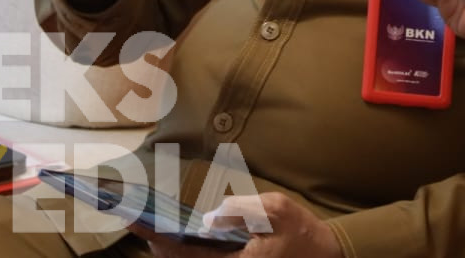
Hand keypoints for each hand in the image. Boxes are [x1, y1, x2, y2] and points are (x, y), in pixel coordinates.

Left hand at [133, 192, 340, 256]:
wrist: (327, 256)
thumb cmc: (302, 233)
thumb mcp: (275, 211)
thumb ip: (241, 211)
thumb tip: (208, 217)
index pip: (185, 255)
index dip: (158, 239)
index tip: (137, 223)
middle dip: (159, 245)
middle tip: (138, 223)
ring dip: (172, 250)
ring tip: (154, 229)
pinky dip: (189, 252)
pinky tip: (182, 237)